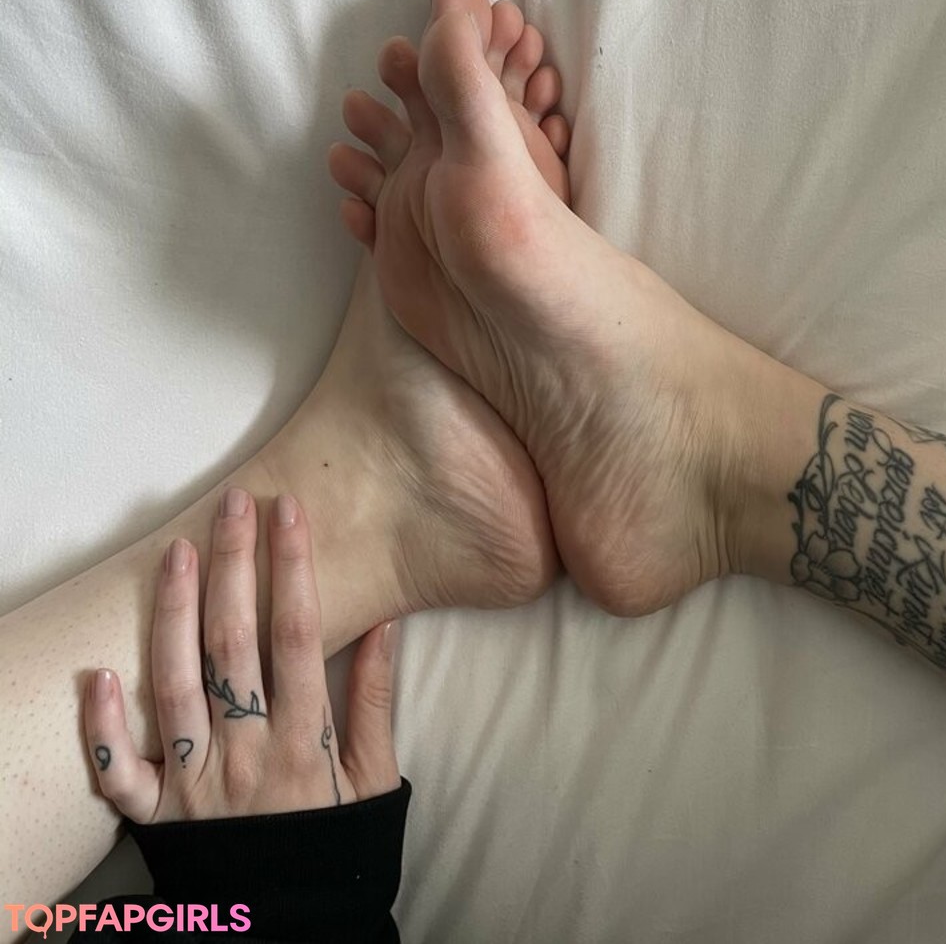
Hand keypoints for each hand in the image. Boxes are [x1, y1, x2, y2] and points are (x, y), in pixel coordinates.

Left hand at [83, 488, 399, 820]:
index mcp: (307, 744)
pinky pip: (122, 772)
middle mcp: (246, 756)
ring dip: (175, 614)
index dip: (294, 568)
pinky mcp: (158, 817)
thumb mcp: (377, 779)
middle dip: (235, 566)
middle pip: (235, 646)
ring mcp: (196, 786)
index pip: (301, 636)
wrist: (295, 927)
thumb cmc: (340, 846)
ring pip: (176, 686)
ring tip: (178, 552)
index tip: (290, 510)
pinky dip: (106, 727)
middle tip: (233, 504)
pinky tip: (98, 673)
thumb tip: (387, 619)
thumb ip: (377, 700)